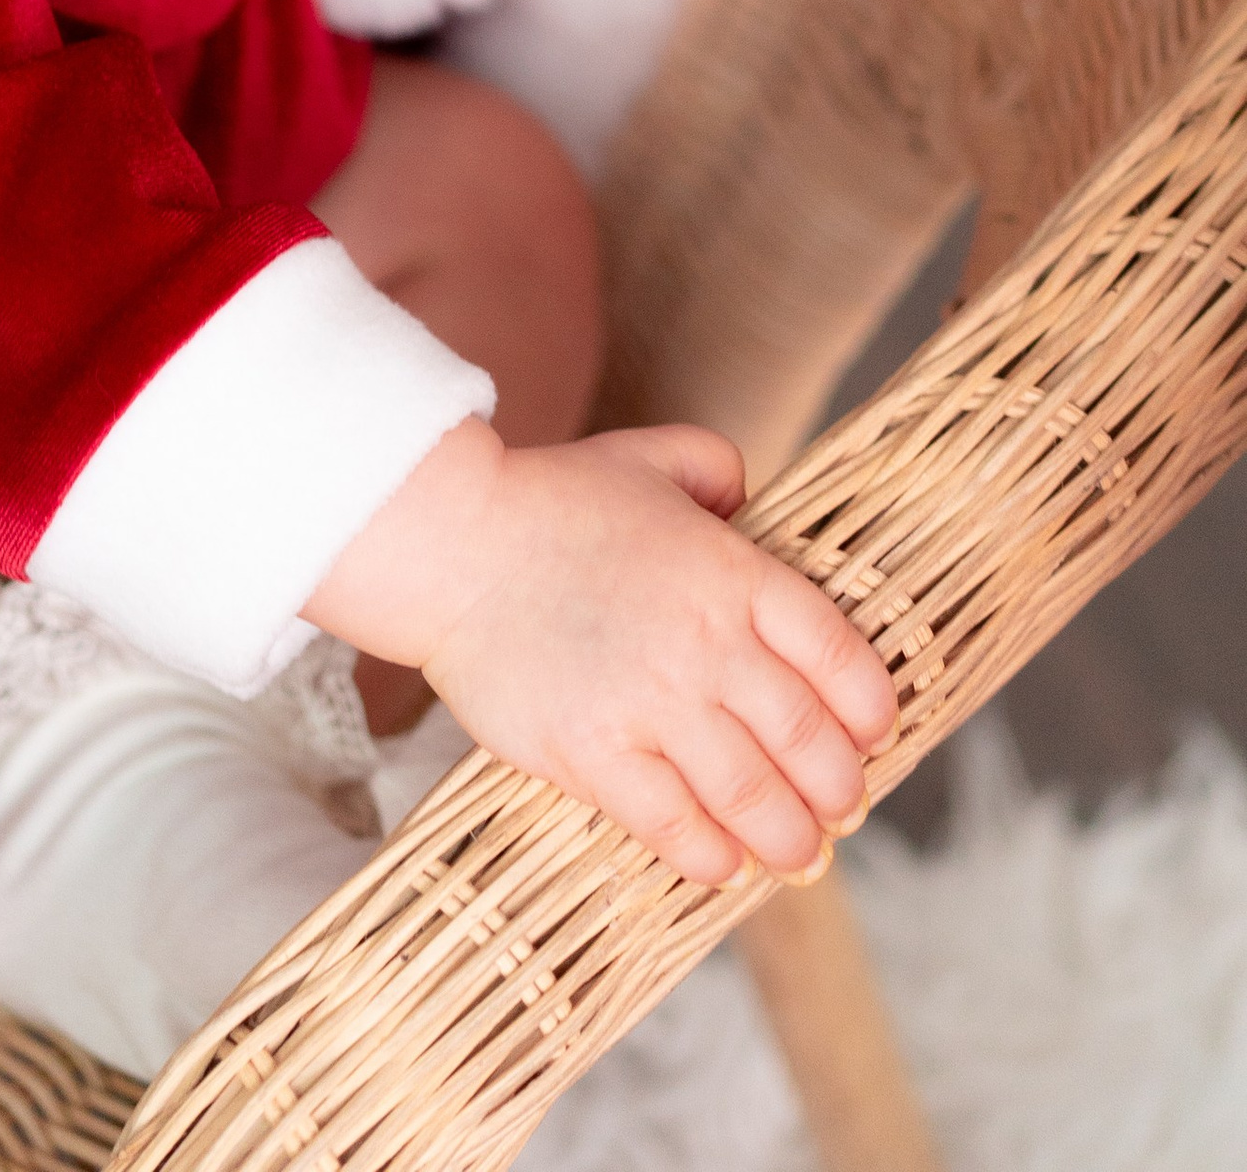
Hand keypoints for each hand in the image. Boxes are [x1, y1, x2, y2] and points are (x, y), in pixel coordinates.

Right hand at [308, 418, 896, 886]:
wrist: (448, 542)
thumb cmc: (549, 500)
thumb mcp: (647, 457)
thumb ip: (714, 467)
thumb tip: (749, 500)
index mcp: (733, 572)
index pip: (840, 657)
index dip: (870, 710)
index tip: (872, 736)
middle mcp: (707, 643)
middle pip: (809, 742)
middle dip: (839, 790)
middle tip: (842, 810)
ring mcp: (651, 704)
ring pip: (753, 798)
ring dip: (790, 839)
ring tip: (800, 856)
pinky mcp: (595, 755)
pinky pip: (676, 827)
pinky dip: (712, 857)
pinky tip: (723, 865)